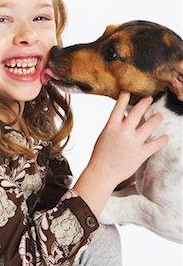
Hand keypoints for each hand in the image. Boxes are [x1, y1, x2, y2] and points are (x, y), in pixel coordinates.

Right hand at [74, 91, 167, 217]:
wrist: (102, 173)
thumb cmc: (100, 156)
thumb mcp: (104, 136)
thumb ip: (114, 126)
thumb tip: (126, 116)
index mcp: (111, 126)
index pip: (119, 107)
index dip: (124, 97)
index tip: (129, 92)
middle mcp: (123, 131)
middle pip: (137, 111)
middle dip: (145, 103)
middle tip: (149, 99)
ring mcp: (133, 142)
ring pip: (150, 125)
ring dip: (157, 118)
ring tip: (160, 115)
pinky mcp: (141, 153)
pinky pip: (156, 144)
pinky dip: (162, 140)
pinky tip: (165, 137)